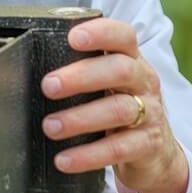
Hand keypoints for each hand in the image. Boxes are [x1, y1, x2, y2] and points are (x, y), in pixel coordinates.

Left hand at [40, 18, 189, 192]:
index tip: (73, 37)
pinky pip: (117, 149)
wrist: (157, 154)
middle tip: (48, 86)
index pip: (123, 36)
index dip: (101, 33)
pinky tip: (64, 159)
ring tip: (50, 126)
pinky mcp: (147, 145)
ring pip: (118, 110)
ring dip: (80, 118)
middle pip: (120, 70)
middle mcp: (144, 83)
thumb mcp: (110, 84)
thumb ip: (85, 71)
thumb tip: (34, 66)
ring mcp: (150, 114)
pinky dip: (88, 155)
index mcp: (132, 60)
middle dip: (82, 76)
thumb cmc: (121, 109)